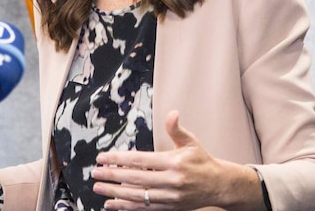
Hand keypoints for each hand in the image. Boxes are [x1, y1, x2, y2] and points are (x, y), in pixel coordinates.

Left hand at [91, 110, 263, 209]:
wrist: (219, 185)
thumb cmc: (203, 161)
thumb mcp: (191, 142)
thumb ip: (177, 129)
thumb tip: (172, 114)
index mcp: (173, 163)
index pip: (140, 160)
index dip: (119, 159)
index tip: (104, 158)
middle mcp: (170, 181)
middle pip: (135, 179)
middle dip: (112, 176)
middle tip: (95, 174)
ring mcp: (169, 196)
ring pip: (137, 196)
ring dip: (115, 193)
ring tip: (99, 188)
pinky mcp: (169, 207)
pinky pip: (144, 208)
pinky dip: (126, 207)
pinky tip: (112, 204)